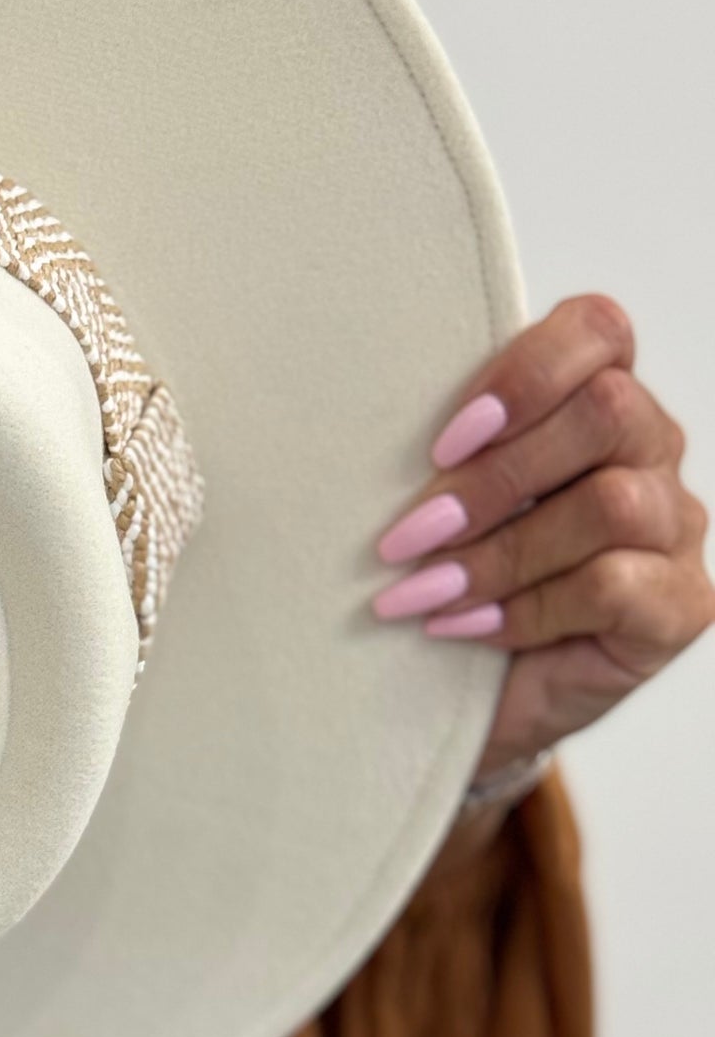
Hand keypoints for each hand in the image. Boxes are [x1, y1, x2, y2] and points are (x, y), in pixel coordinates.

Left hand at [371, 294, 711, 781]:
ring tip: (424, 592)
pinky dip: (527, 610)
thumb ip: (443, 452)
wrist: (476, 707)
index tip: (442, 441)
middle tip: (410, 535)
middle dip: (495, 477)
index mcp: (597, 401)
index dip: (525, 371)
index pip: (597, 328)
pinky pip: (612, 587)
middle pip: (607, 412)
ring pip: (611, 505)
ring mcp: (675, 528)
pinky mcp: (680, 607)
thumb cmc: (455, 587)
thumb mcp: (440, 506)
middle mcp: (651, 452)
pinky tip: (467, 629)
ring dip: (499, 552)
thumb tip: (355, 419)